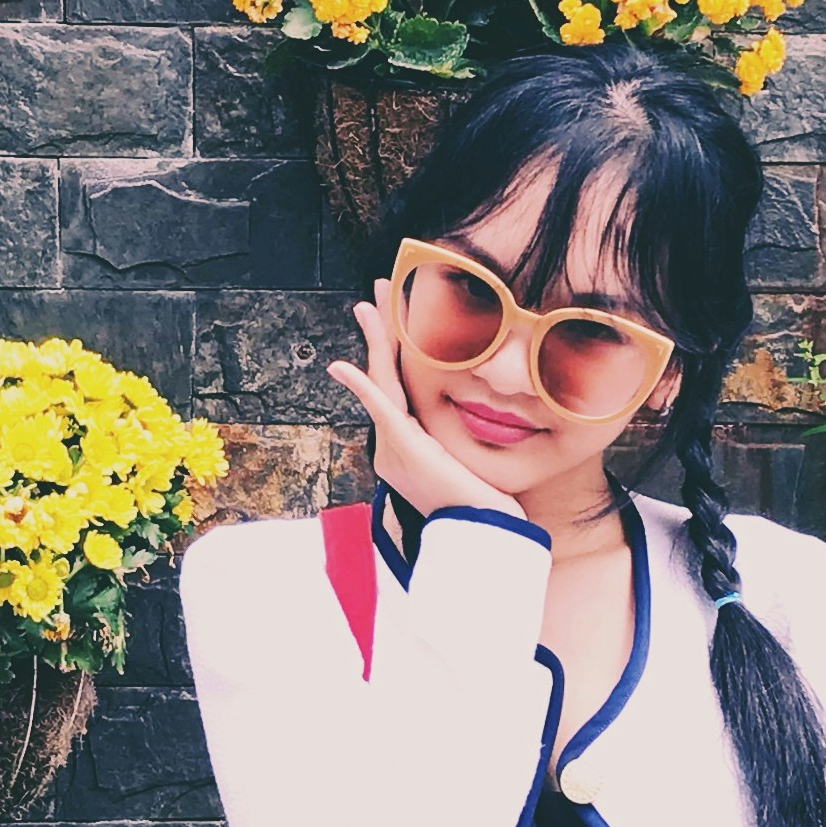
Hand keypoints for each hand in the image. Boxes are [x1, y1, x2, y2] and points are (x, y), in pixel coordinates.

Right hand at [327, 282, 521, 520]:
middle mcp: (393, 443)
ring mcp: (395, 446)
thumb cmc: (484, 505)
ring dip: (375, 342)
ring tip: (366, 306)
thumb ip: (461, 441)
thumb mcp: (471, 463)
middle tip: (375, 292)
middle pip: (384, 377)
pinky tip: (341, 367)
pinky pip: (380, 411)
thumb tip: (476, 423)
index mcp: (409, 443)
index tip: (396, 316)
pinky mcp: (404, 449)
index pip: (398, 386)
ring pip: (381, 383)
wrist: (483, 534)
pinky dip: (361, 387)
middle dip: (381, 332)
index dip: (394, 349)